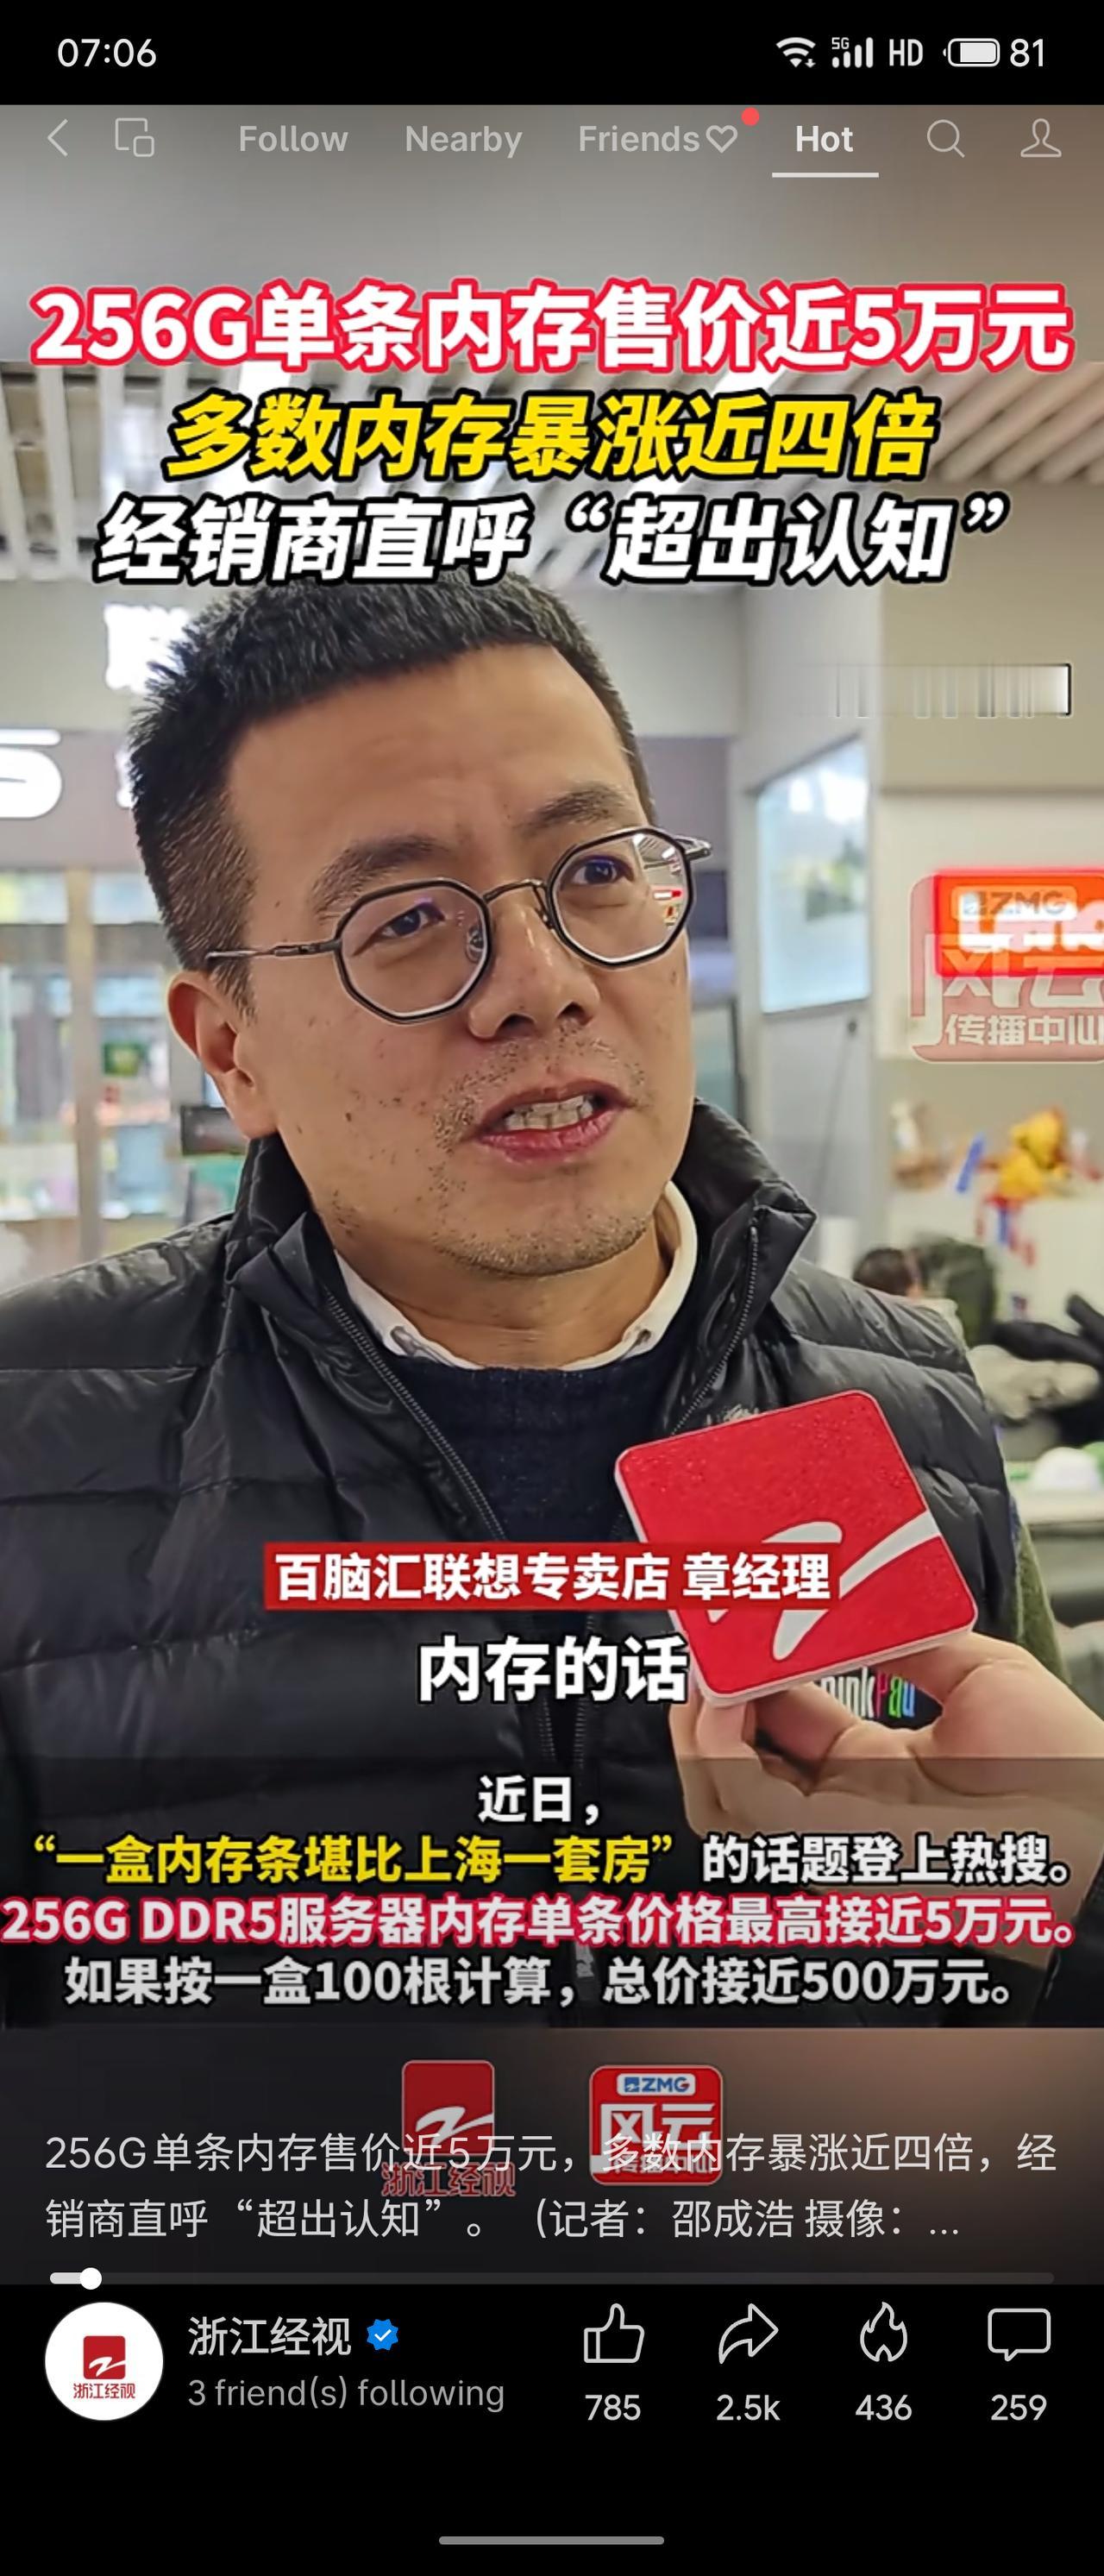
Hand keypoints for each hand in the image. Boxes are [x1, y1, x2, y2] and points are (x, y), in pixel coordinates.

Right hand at [670, 1630, 1103, 1930]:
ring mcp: (835, 1835)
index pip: (785, 1723)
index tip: (736, 1625)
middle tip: (703, 1644)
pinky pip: (749, 1805)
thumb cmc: (1066, 1766)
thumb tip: (863, 1596)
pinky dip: (720, 1748)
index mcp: (877, 1771)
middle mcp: (846, 1808)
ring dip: (700, 1727)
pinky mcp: (836, 1847)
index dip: (750, 1677)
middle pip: (739, 1764)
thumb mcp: (981, 1676)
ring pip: (725, 1794)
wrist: (1101, 1826)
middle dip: (706, 1704)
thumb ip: (914, 1639)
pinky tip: (723, 1699)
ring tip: (703, 1668)